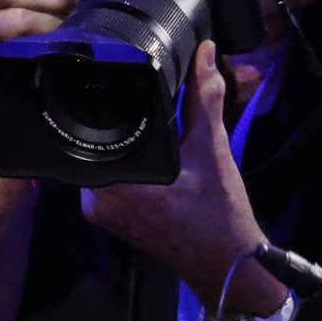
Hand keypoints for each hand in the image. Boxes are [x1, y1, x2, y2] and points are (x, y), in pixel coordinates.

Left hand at [83, 41, 279, 307]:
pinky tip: (151, 151)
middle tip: (147, 102)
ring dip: (125, 141)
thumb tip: (204, 54)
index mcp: (110, 185)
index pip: (93, 129)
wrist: (228, 266)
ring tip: (151, 125)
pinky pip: (111, 176)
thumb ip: (203, 98)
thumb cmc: (219, 216)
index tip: (122, 84)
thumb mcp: (211, 149)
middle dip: (120, 121)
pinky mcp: (109, 215)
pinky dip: (129, 161)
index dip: (107, 102)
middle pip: (96, 142)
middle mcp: (93, 200)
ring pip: (104, 159)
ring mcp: (98, 211)